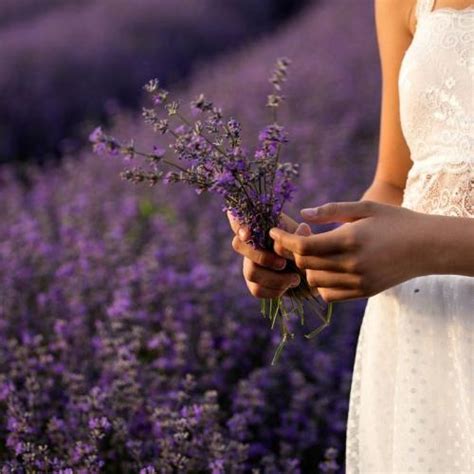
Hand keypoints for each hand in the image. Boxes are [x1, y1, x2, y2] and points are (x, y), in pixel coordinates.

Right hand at [227, 211, 300, 298]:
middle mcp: (250, 244)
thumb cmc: (306, 249)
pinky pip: (256, 289)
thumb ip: (302, 235)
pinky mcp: (254, 283)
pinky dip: (274, 290)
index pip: (237, 220)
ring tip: (294, 278)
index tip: (247, 234)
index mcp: (261, 227)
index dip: (238, 226)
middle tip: (283, 264)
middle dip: (262, 257)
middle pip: (239, 246)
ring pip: (250, 271)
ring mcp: (249, 263)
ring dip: (274, 278)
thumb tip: (302, 228)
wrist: (312, 272)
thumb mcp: (305, 238)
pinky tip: (288, 287)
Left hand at [269, 201, 431, 302]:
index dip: (284, 239)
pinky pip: (328, 294)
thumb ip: (331, 210)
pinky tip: (327, 268)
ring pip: (314, 281)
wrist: (427, 247)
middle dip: (294, 250)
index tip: (273, 232)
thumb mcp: (365, 208)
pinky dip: (321, 283)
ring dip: (307, 267)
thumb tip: (303, 214)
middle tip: (301, 235)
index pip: (304, 246)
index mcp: (350, 240)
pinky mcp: (363, 293)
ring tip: (316, 252)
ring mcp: (358, 282)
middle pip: (305, 264)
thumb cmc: (395, 221)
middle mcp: (352, 265)